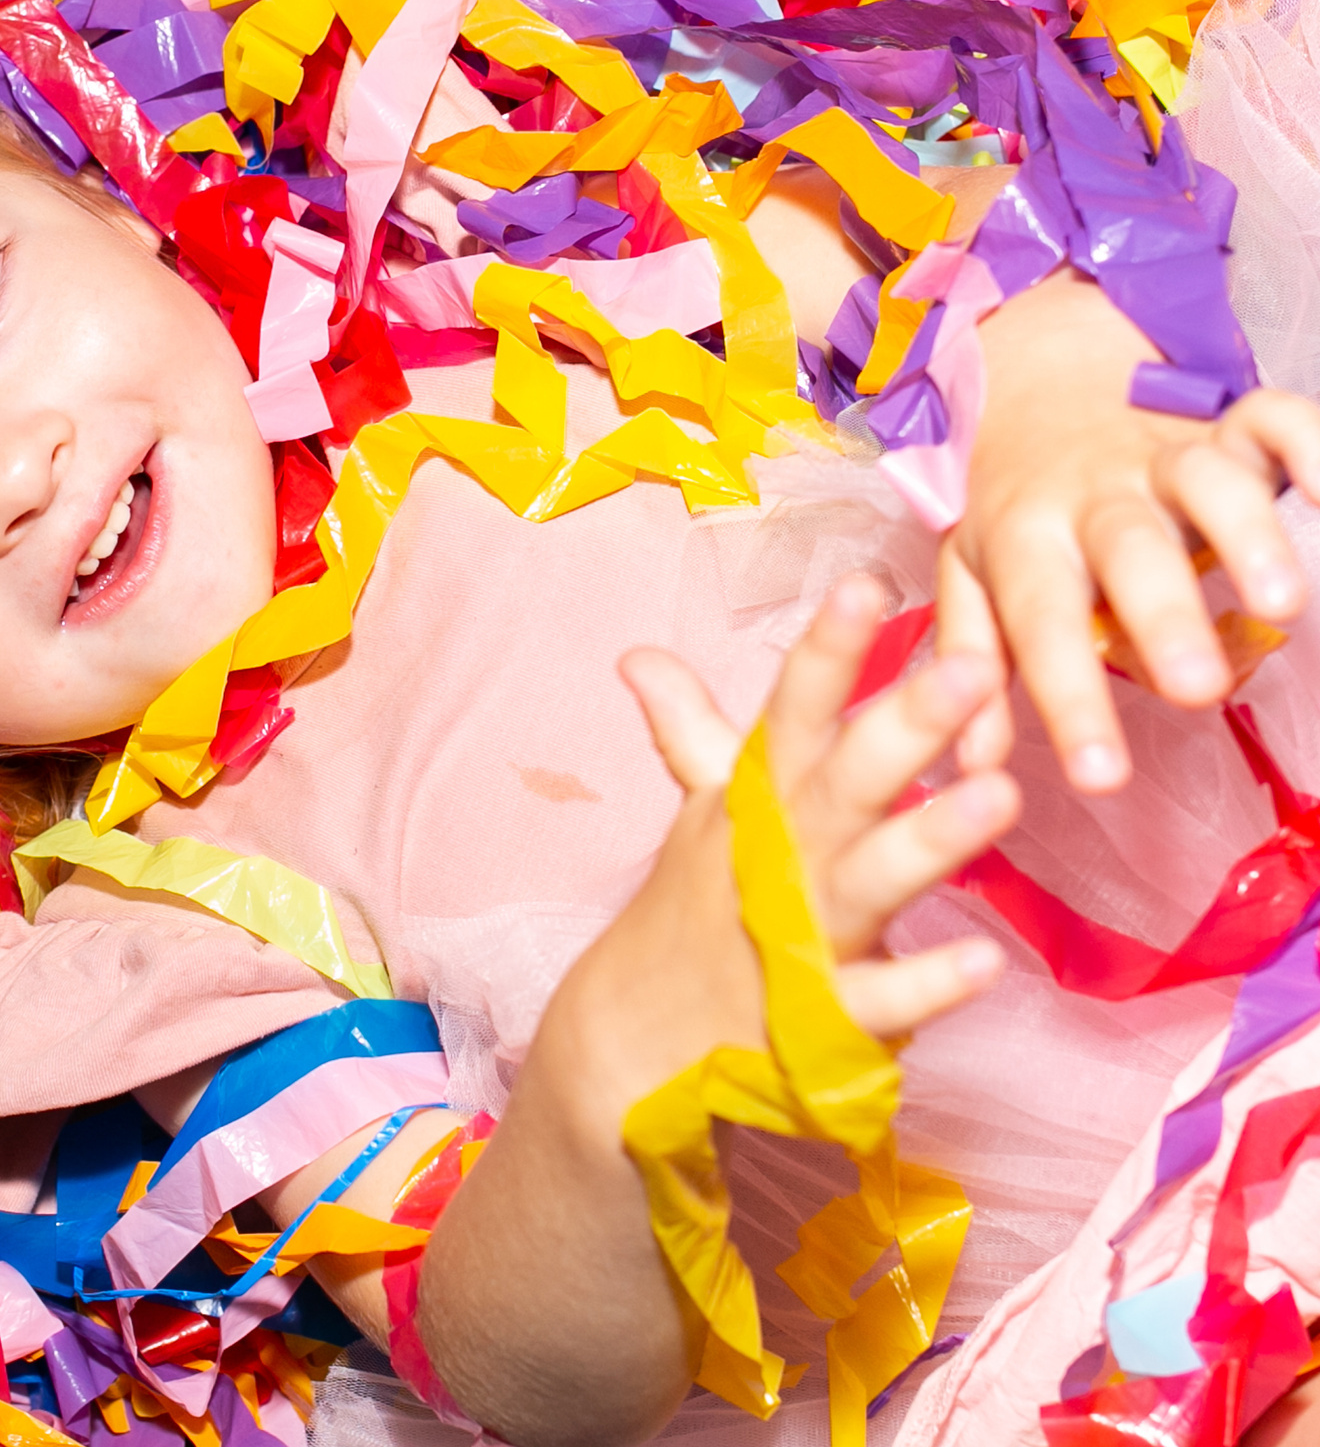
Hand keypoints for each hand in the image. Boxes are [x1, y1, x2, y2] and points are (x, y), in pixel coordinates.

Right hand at [555, 576, 1016, 1112]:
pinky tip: (986, 963)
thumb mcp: (699, 820)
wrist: (629, 1052)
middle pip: (843, 780)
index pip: (791, 711)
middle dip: (904, 725)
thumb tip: (641, 655)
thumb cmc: (691, 919)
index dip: (828, 650)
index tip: (869, 580)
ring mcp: (797, 937)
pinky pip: (879, 1002)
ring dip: (932, 839)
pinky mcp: (819, 1021)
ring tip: (1004, 796)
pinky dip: (928, 984)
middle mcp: (779, 858)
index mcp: (756, 802)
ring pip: (870, 880)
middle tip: (973, 668)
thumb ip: (691, 733)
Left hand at [940, 271, 1319, 791]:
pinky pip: (1273, 420)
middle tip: (1197, 691)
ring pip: (1207, 481)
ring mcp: (1163, 458)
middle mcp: (1096, 497)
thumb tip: (973, 765)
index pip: (1041, 624)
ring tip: (1284, 605)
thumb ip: (975, 666)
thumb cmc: (1018, 513)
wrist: (1036, 392)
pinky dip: (1311, 445)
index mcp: (1027, 540)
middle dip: (1163, 617)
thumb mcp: (974, 581)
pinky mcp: (1225, 427)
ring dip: (1247, 536)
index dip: (1068, 701)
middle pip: (1127, 549)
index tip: (1100, 776)